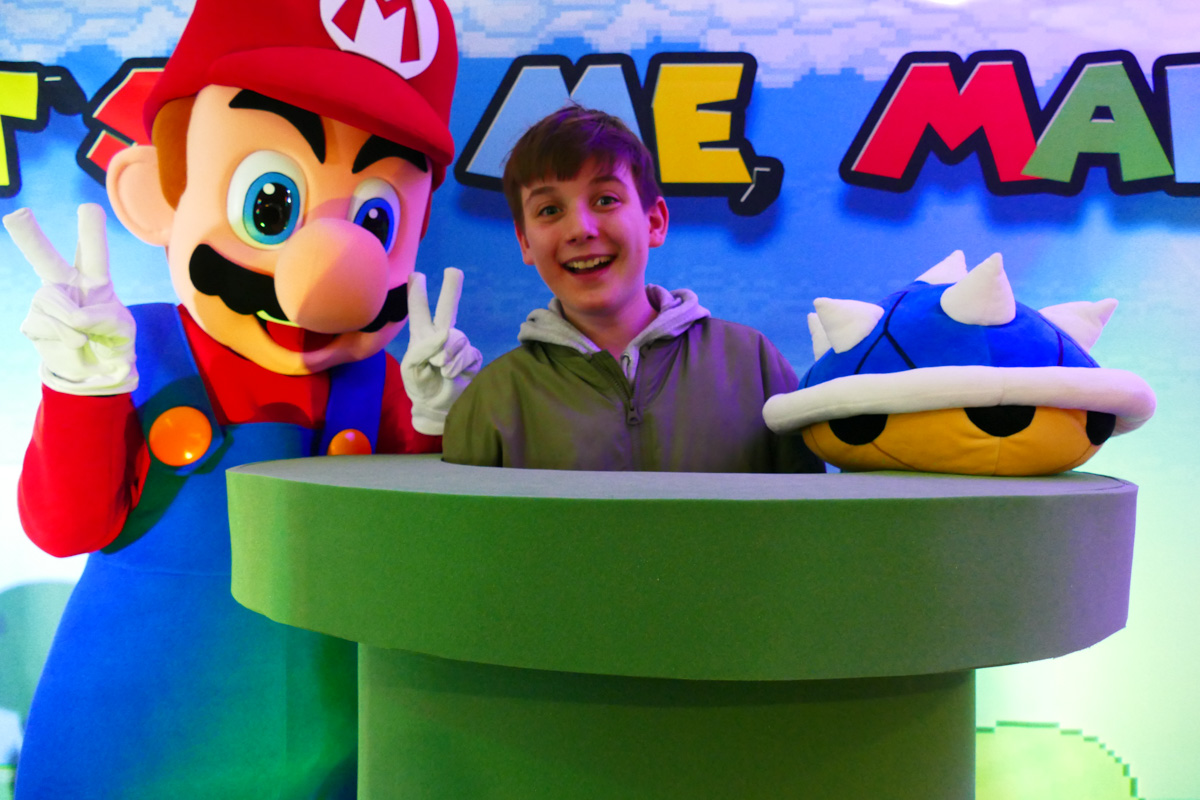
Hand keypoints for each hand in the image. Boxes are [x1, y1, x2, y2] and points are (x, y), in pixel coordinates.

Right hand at [4, 204, 136, 394]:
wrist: (94, 372)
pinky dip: (64, 336)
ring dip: (69, 319)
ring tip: (83, 336)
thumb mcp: (121, 329)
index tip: (89, 207)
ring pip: (49, 300)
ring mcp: (45, 303)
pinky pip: (45, 324)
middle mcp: (65, 285)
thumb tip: (75, 317)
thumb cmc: (113, 342)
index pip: (92, 253)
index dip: (90, 231)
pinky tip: (74, 342)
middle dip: (29, 236)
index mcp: (93, 280)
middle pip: (45, 258)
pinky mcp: (33, 323)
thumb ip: (104, 318)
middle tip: (17, 215)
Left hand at [401, 268, 481, 434]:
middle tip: (453, 271)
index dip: (417, 294)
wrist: (437, 408)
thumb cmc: (420, 387)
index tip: (416, 276)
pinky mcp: (471, 357)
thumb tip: (445, 335)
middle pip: (447, 308)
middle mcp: (440, 336)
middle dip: (451, 289)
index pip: (418, 311)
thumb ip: (425, 346)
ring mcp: (457, 346)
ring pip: (458, 337)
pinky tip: (452, 374)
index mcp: (421, 336)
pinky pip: (469, 352)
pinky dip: (459, 363)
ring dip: (450, 353)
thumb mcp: (412, 367)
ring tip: (441, 368)